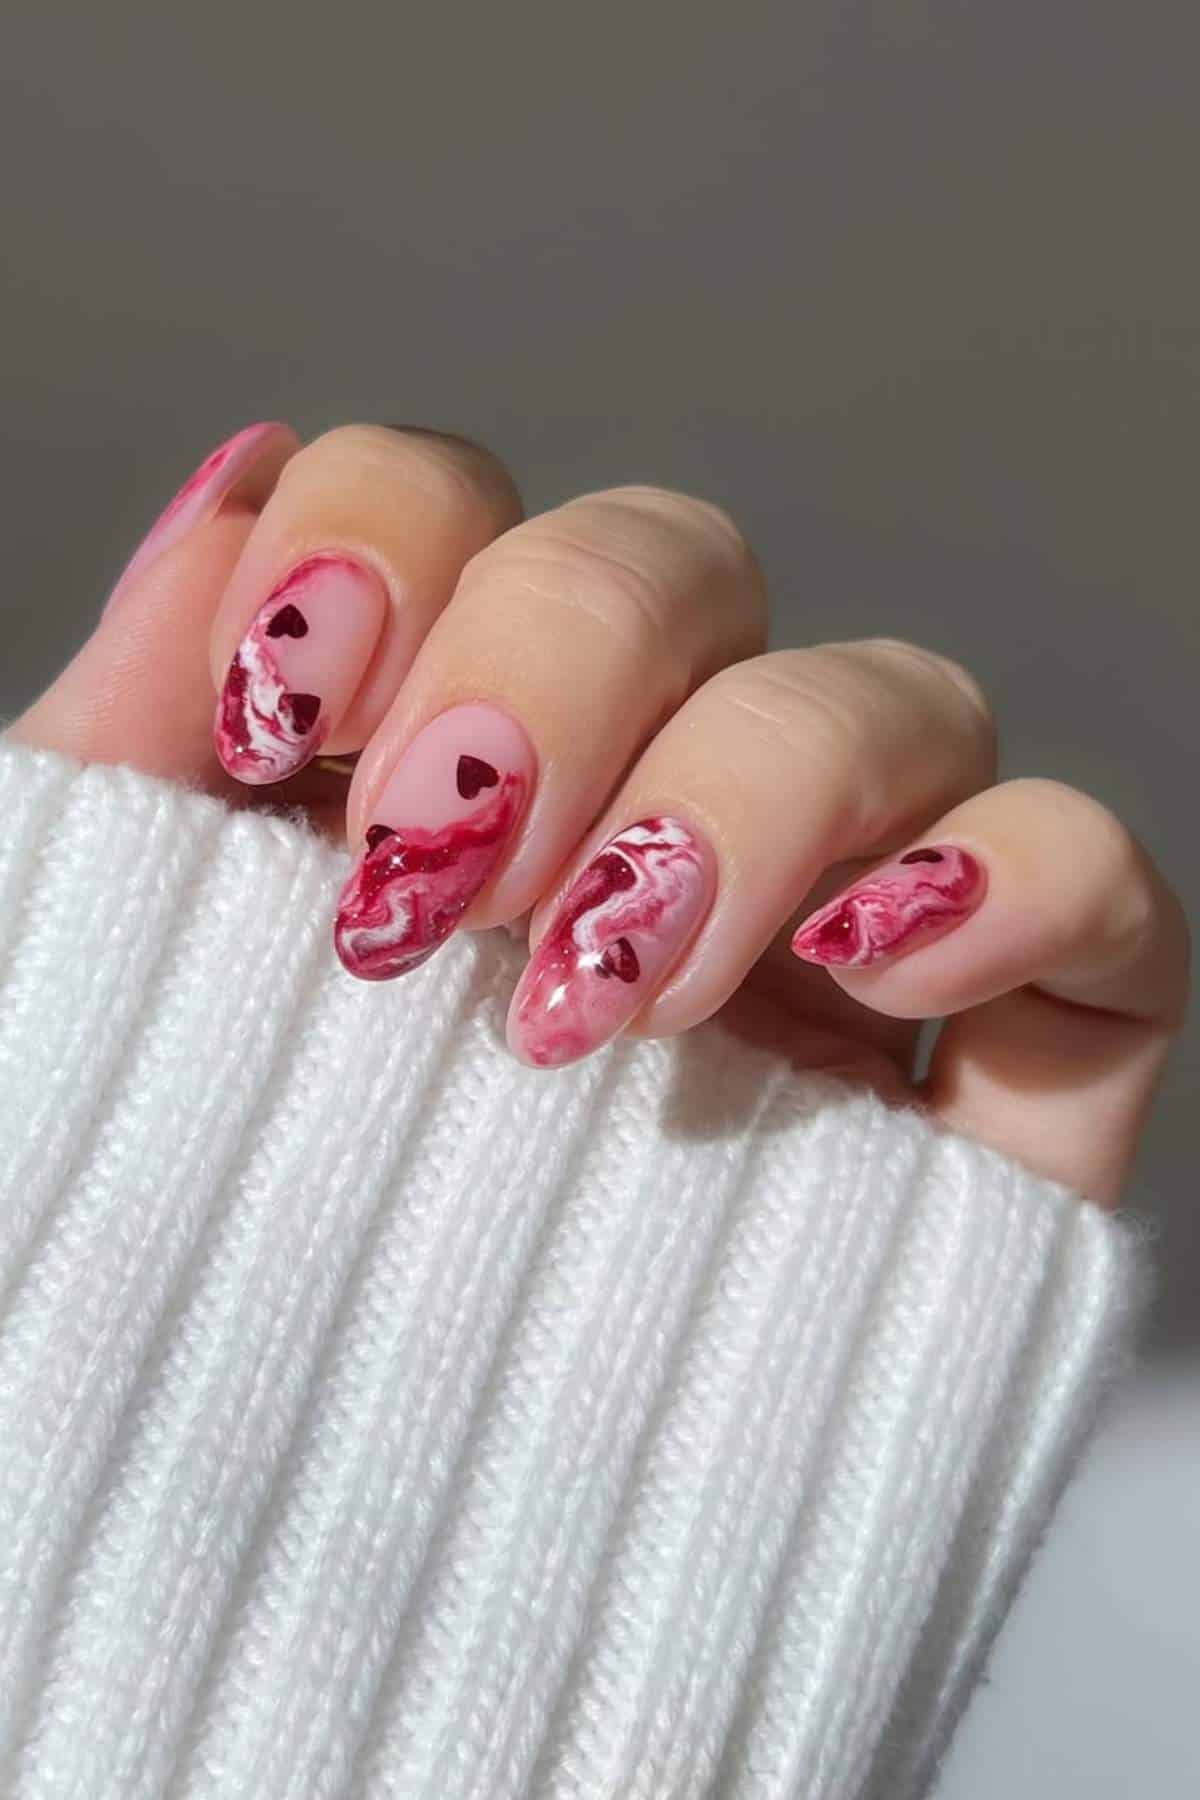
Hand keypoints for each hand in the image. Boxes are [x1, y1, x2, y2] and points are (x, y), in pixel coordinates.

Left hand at [13, 422, 1188, 1206]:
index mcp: (432, 773)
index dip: (386, 541)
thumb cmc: (186, 1307)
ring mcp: (825, 930)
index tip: (279, 720)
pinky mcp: (984, 1069)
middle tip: (436, 892)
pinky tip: (869, 968)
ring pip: (883, 694)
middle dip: (550, 672)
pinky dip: (1013, 872)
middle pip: (674, 563)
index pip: (462, 512)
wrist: (317, 1622)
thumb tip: (239, 479)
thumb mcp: (116, 993)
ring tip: (610, 1001)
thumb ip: (139, 730)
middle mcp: (635, 814)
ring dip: (746, 797)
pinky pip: (1093, 877)